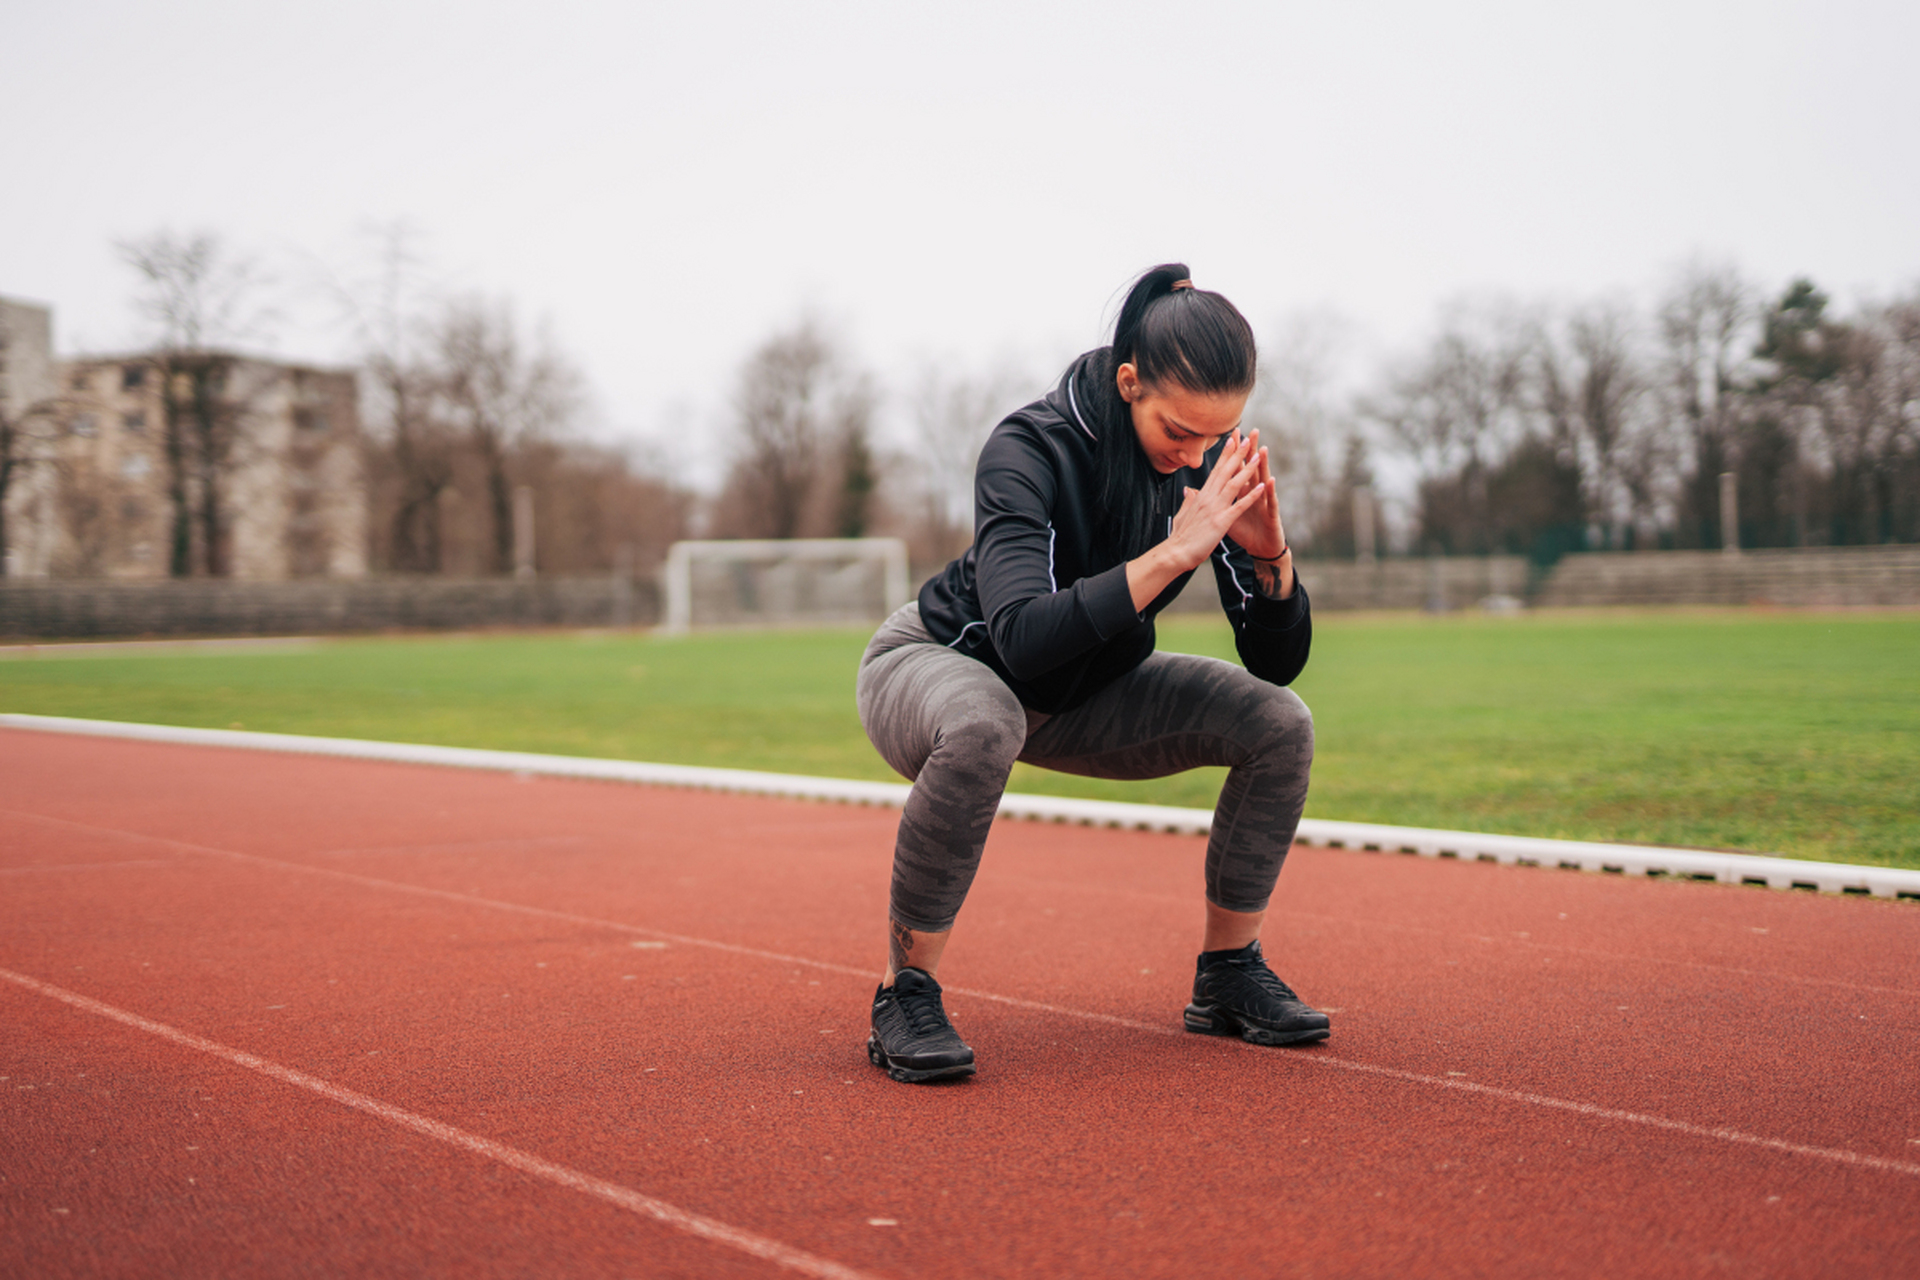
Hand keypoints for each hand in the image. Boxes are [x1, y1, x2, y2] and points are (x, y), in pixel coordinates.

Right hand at [1125, 431, 1269, 610]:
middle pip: (1225, 471)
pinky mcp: (1221, 522)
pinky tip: (1262, 487)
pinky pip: (1239, 506)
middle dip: (1237, 454)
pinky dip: (1251, 496)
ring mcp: (1214, 509)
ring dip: (1247, 469)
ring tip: (1258, 456)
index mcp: (1200, 496)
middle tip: (1247, 438)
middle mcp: (1208, 498)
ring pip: (1234, 484)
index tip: (1232, 440)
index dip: (1224, 455)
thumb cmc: (1179, 537)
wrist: (1175, 553)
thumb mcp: (1182, 514)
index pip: (1215, 471)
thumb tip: (1189, 489)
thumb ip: (1188, 500)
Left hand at [1225, 429, 1293, 598]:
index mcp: (1241, 494)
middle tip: (1250, 431)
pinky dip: (1269, 492)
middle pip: (1251, 469)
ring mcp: (1264, 503)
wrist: (1261, 550)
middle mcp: (1254, 494)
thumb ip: (1214, 502)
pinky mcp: (1271, 515)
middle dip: (1250, 451)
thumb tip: (1199, 491)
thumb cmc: (1246, 532)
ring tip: (1262, 449)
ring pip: (1263, 481)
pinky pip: (1270, 502)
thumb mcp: (1225, 516)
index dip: (1232, 455)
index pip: (1236, 470)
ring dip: (1263, 466)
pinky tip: (1270, 480)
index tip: (1229, 436)